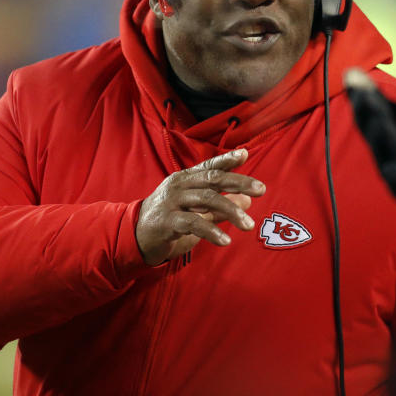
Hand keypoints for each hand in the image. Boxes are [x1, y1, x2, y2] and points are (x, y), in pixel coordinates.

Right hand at [135, 149, 265, 265]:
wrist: (134, 237)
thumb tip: (248, 201)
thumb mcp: (197, 212)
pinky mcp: (167, 221)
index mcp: (186, 179)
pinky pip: (194, 223)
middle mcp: (179, 185)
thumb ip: (221, 206)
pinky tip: (225, 241)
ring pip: (207, 199)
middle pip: (213, 178)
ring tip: (248, 225)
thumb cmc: (169, 221)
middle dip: (239, 182)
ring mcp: (172, 201)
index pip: (209, 166)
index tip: (246, 154)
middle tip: (261, 189)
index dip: (228, 159)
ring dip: (231, 211)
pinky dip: (212, 231)